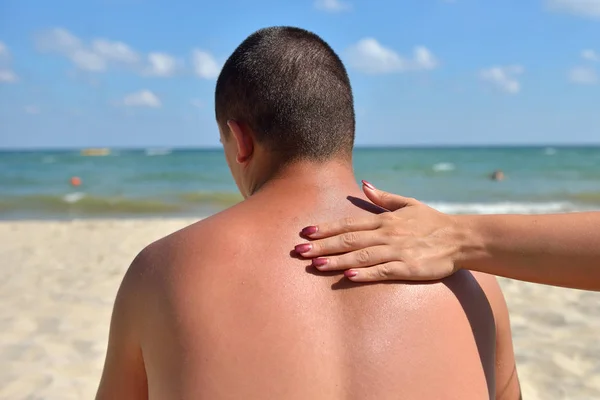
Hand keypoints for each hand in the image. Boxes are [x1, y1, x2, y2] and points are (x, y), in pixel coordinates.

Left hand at [295, 181, 466, 281]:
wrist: (462, 238)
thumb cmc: (432, 222)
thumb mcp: (408, 204)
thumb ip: (383, 197)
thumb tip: (364, 184)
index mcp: (384, 220)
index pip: (348, 224)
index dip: (325, 228)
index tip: (305, 233)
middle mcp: (387, 234)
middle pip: (349, 240)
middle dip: (322, 246)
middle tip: (299, 252)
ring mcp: (397, 251)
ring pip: (362, 256)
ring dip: (338, 261)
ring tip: (316, 265)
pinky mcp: (409, 268)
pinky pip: (384, 271)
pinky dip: (366, 273)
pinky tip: (349, 277)